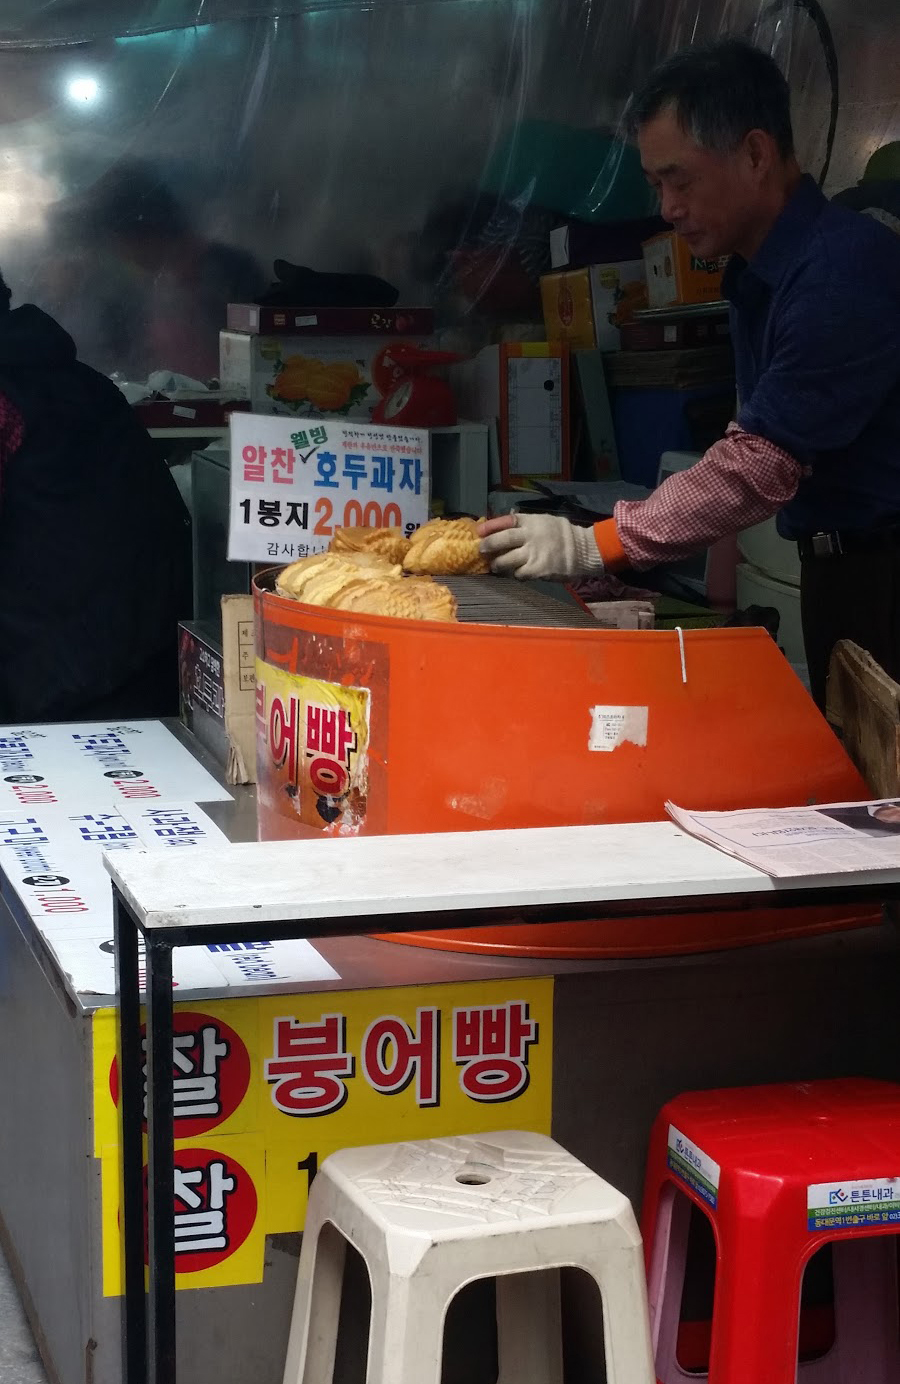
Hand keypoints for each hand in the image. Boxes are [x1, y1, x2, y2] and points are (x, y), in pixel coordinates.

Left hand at [478, 513, 603, 580]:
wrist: (583, 551)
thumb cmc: (562, 535)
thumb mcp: (544, 521)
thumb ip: (525, 524)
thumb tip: (502, 526)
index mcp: (531, 521)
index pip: (506, 521)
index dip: (490, 526)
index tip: (478, 531)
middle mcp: (531, 535)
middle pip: (502, 540)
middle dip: (488, 545)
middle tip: (481, 550)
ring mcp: (534, 553)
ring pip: (506, 560)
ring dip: (498, 565)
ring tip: (495, 566)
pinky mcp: (538, 569)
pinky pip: (519, 574)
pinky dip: (515, 575)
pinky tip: (517, 573)